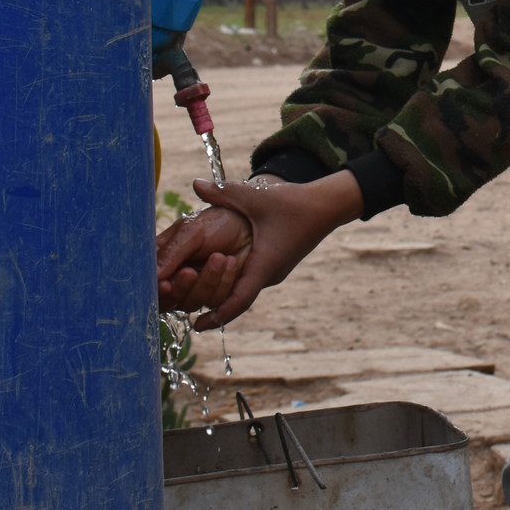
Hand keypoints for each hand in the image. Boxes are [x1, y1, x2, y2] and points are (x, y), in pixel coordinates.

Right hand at [156, 205, 251, 312]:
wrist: (252, 226)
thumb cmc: (218, 223)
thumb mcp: (192, 231)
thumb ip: (172, 251)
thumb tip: (154, 276)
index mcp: (163, 259)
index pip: (148, 283)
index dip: (155, 289)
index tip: (166, 284)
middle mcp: (176, 278)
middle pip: (168, 302)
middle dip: (182, 288)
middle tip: (191, 271)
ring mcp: (196, 290)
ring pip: (191, 304)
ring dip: (208, 281)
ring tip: (222, 257)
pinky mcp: (217, 297)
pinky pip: (215, 305)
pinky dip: (225, 284)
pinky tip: (232, 263)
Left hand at [185, 172, 363, 329]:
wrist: (326, 205)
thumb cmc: (293, 202)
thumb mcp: (255, 197)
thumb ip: (223, 192)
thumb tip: (195, 183)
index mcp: (264, 265)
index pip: (239, 301)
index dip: (217, 316)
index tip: (196, 326)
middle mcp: (269, 274)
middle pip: (237, 299)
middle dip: (212, 304)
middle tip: (183, 306)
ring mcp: (274, 271)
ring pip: (244, 289)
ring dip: (222, 292)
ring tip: (194, 291)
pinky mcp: (276, 263)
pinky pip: (251, 278)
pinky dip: (233, 281)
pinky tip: (216, 271)